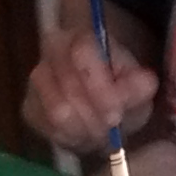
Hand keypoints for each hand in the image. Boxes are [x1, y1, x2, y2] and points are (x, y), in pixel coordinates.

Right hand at [22, 0, 160, 155]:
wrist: (100, 104)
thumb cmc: (120, 89)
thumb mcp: (139, 86)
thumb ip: (140, 85)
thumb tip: (145, 81)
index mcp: (82, 37)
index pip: (83, 53)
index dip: (100, 88)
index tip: (116, 114)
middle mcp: (53, 50)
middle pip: (70, 88)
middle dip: (96, 115)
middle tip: (111, 126)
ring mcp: (38, 78)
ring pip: (58, 112)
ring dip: (85, 129)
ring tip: (99, 132)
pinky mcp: (30, 106)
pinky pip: (49, 130)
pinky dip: (71, 139)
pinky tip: (83, 135)